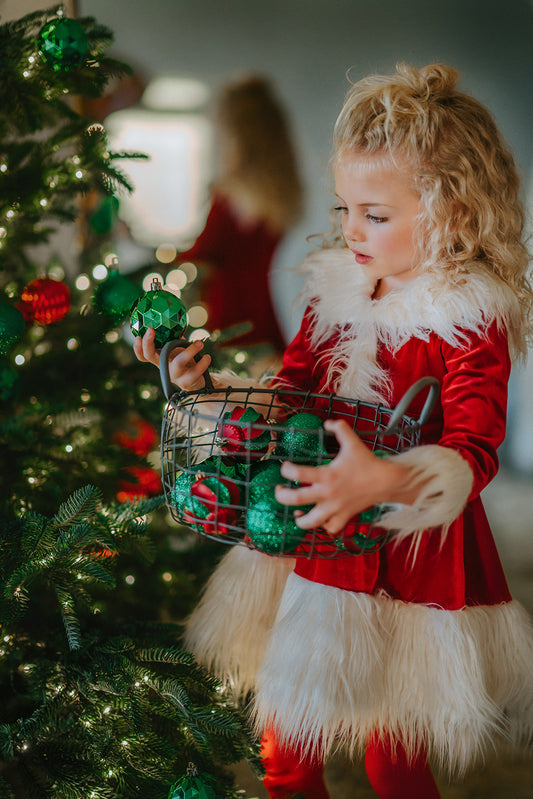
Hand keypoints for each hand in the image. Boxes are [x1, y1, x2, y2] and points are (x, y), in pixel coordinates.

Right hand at [133, 328, 210, 390]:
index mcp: (160, 359)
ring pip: (177, 363)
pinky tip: (207, 357)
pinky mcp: (186, 382)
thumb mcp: (179, 348)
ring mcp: (174, 376)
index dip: (138, 347)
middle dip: (148, 343)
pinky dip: (202, 363)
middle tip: (151, 330)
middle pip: (150, 356)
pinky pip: (194, 372)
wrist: (199, 381)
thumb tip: (175, 316)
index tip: (138, 336)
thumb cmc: (187, 360)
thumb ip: (176, 336)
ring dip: (189, 351)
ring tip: (199, 343)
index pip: (143, 355)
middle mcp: (164, 367)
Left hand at [274, 419, 406, 533]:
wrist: (386, 481)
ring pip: (310, 522)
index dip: (286, 469)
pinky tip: (319, 519)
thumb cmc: (367, 461)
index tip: (284, 466)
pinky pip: (330, 528)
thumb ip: (339, 428)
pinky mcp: (344, 516)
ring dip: (299, 519)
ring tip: (295, 512)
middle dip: (282, 496)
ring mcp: (335, 508)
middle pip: (296, 500)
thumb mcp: (352, 441)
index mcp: (327, 475)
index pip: (298, 473)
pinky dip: (323, 526)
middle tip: (279, 490)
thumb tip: (327, 422)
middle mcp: (328, 494)